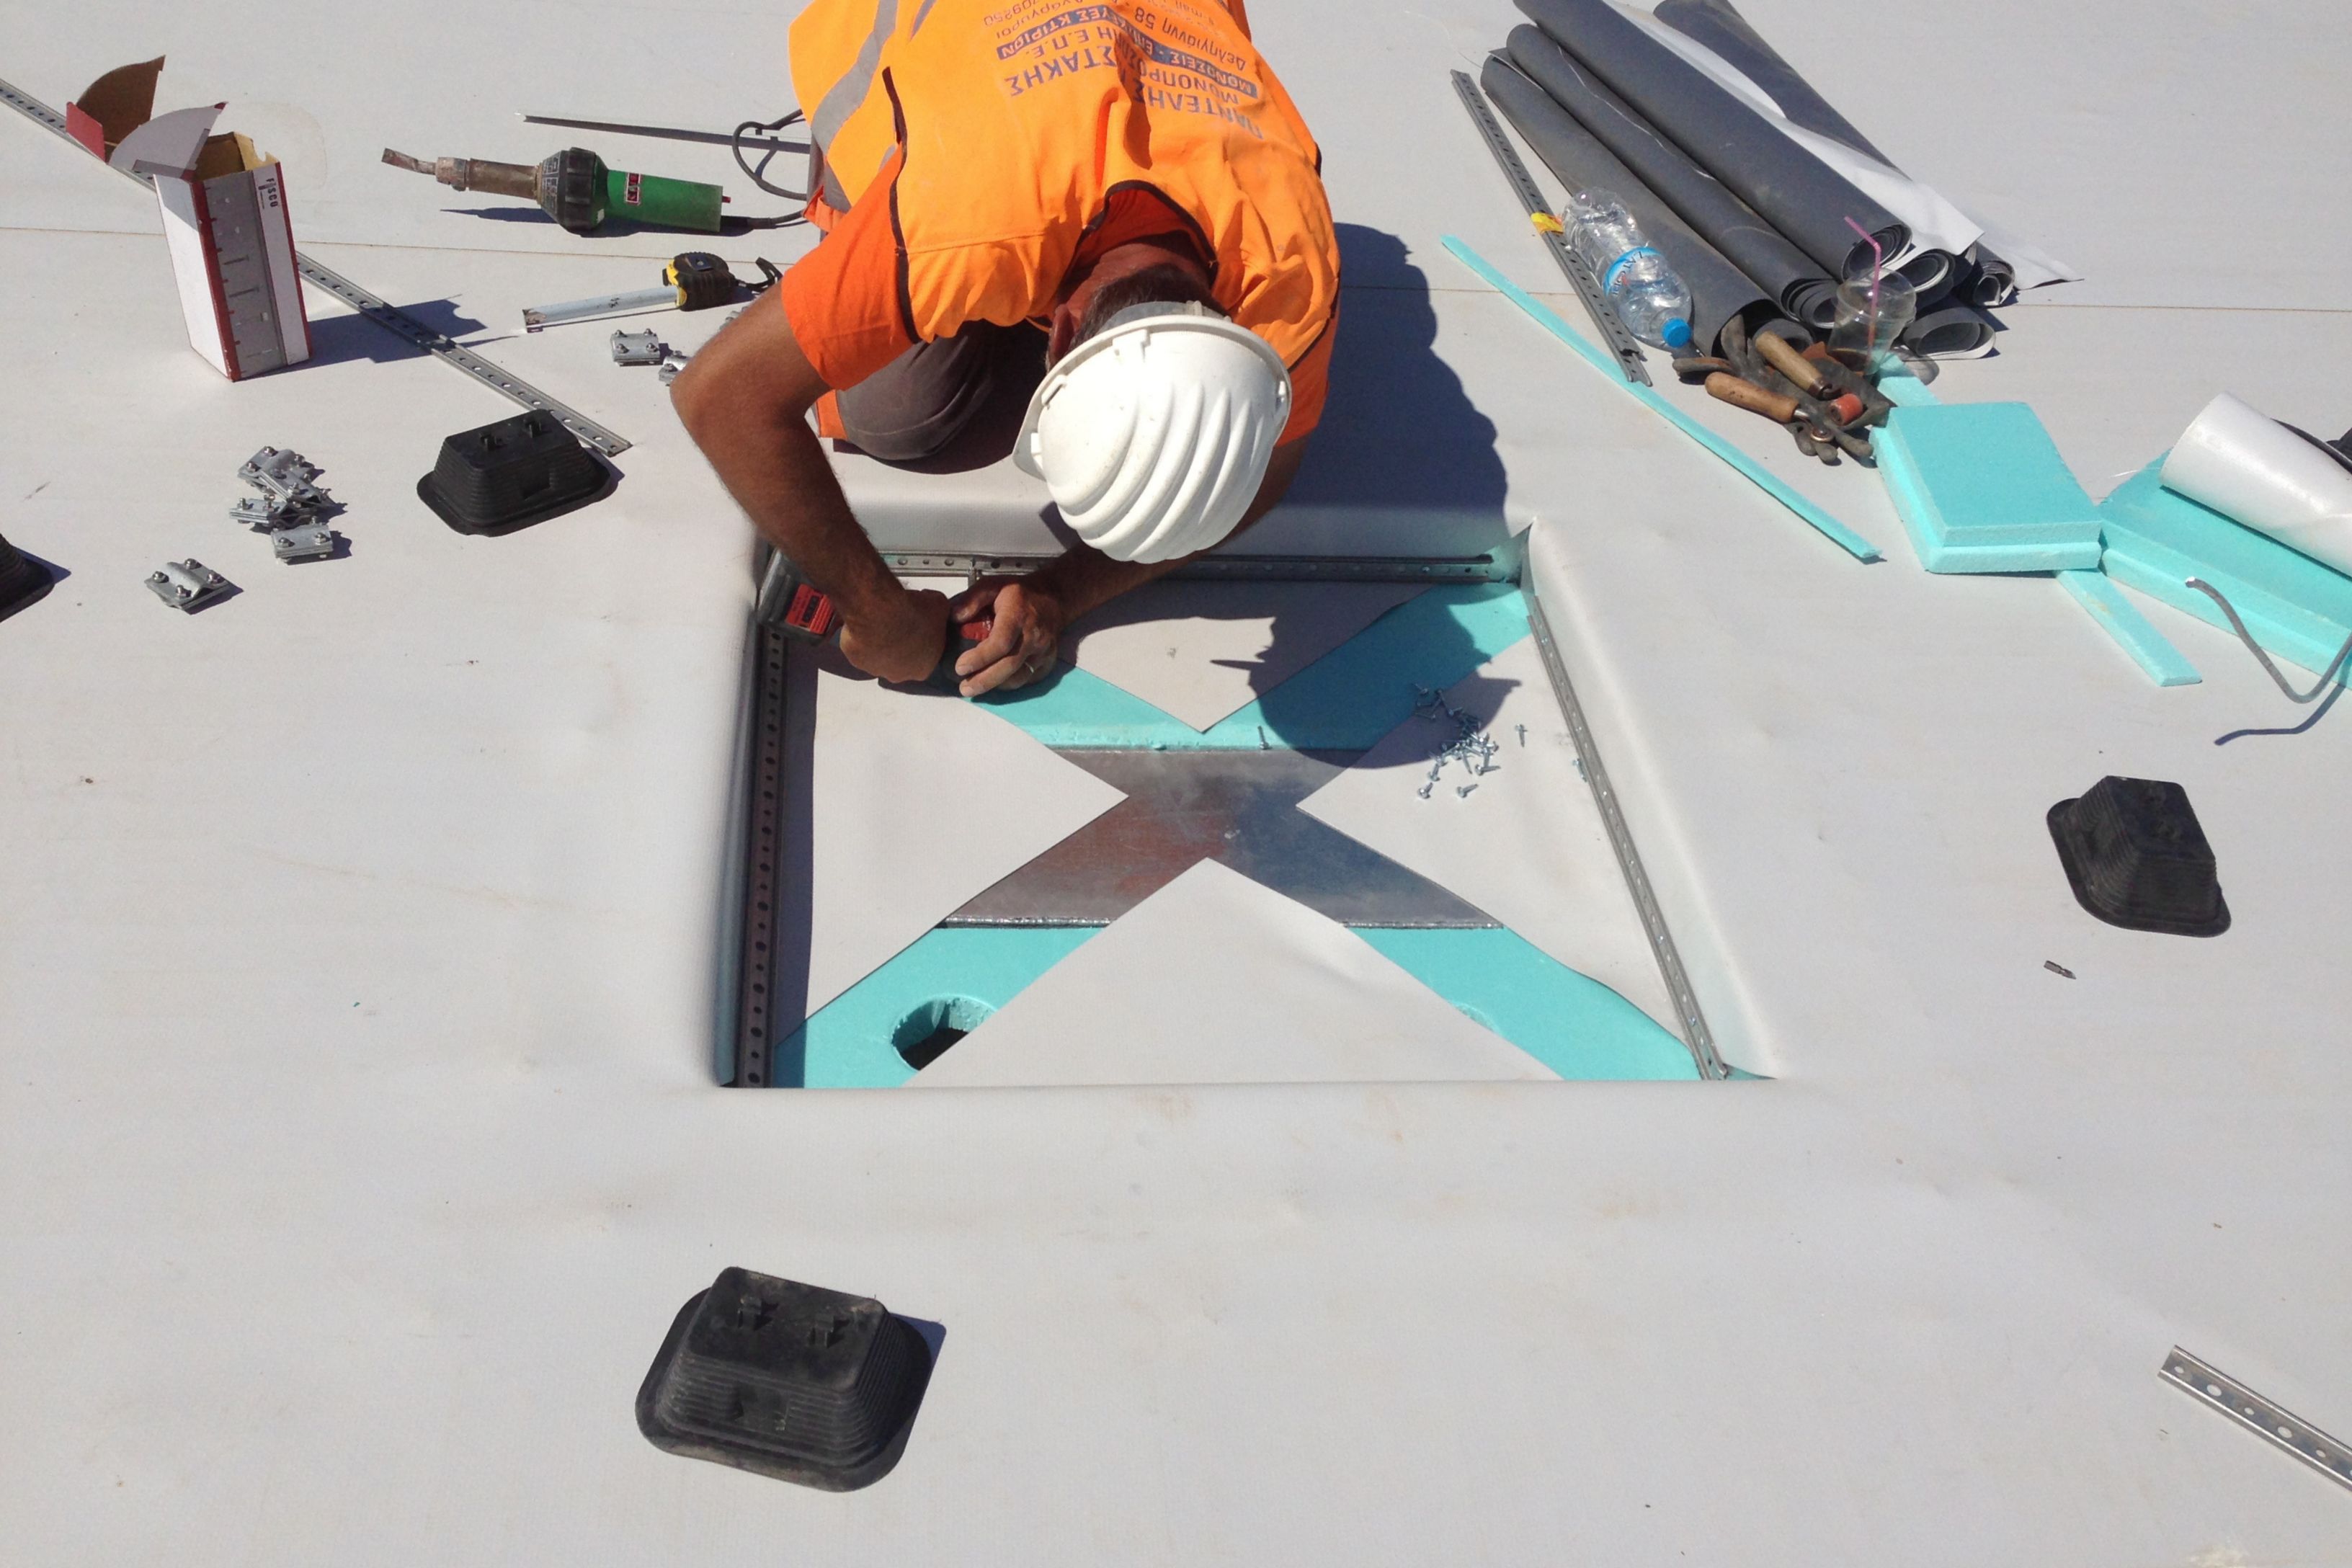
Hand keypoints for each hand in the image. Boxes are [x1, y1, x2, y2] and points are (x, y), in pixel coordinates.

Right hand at [839, 585, 949, 684]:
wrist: (881, 611)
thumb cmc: (910, 612)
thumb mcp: (939, 605)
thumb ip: (940, 612)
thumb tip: (936, 606)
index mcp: (924, 667)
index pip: (926, 656)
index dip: (922, 638)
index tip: (918, 624)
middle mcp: (900, 674)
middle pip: (902, 660)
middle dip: (901, 643)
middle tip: (899, 622)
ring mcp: (875, 669)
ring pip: (879, 656)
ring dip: (881, 642)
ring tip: (882, 620)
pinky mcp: (856, 660)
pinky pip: (859, 649)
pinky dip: (861, 637)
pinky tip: (866, 623)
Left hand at [948, 576, 1065, 695]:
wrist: (1052, 598)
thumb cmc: (1017, 593)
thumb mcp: (992, 585)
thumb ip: (973, 599)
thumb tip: (954, 617)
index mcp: (1018, 615)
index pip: (1000, 642)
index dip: (980, 658)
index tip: (960, 667)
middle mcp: (1034, 635)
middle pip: (1010, 665)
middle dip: (985, 680)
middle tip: (964, 688)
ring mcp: (1044, 650)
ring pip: (1020, 675)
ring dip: (996, 685)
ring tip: (974, 688)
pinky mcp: (1048, 661)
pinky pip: (1029, 678)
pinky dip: (1011, 684)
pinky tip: (995, 683)